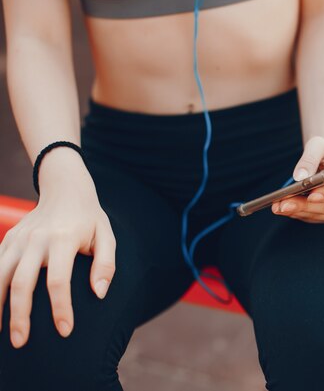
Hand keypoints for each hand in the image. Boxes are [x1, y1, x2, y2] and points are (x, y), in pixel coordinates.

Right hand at [0, 154, 115, 347]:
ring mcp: (18, 239)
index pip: (59, 280)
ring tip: (1, 333)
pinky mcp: (7, 240)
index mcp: (63, 239)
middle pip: (21, 283)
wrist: (65, 188)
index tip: (65, 331)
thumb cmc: (89, 218)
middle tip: (20, 342)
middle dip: (19, 315)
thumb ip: (106, 264)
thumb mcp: (106, 235)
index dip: (61, 308)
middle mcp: (36, 239)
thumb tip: (99, 294)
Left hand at [272, 136, 323, 223]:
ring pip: (319, 215)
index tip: (311, 195)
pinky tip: (282, 208)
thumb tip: (299, 177)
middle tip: (283, 203)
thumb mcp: (318, 146)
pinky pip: (313, 218)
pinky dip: (297, 213)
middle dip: (304, 205)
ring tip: (277, 206)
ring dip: (297, 211)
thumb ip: (310, 158)